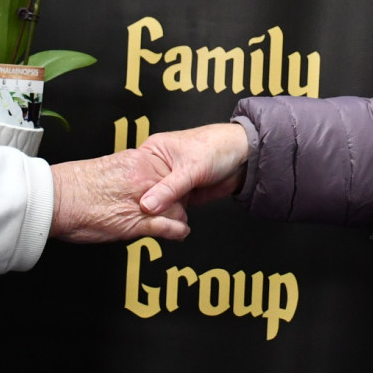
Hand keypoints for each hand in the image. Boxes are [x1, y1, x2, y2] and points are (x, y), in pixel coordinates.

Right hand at [50, 149, 189, 242]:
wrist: (59, 199)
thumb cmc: (75, 185)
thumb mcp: (109, 167)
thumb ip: (130, 172)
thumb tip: (135, 177)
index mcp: (139, 161)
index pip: (171, 170)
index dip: (172, 183)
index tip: (171, 189)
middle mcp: (145, 179)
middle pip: (178, 190)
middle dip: (178, 200)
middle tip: (173, 206)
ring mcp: (144, 201)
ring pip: (178, 209)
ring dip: (178, 217)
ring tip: (176, 222)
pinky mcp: (139, 223)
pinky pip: (170, 227)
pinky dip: (178, 232)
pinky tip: (179, 233)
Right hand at [136, 122, 251, 218]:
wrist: (244, 158)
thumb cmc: (218, 147)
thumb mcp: (189, 169)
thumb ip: (168, 189)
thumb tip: (147, 206)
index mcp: (154, 150)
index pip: (135, 174)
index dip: (132, 191)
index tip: (129, 208)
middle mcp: (159, 166)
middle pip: (145, 190)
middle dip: (147, 205)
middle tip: (142, 220)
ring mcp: (171, 182)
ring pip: (158, 202)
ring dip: (160, 213)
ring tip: (155, 224)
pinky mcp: (183, 195)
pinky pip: (171, 209)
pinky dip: (171, 217)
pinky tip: (168, 224)